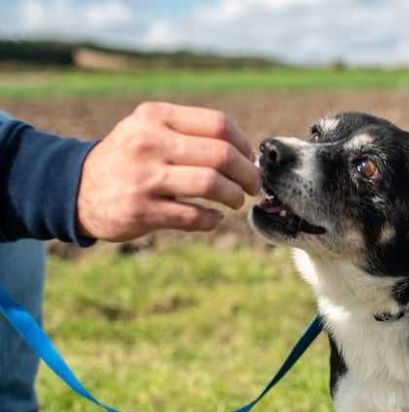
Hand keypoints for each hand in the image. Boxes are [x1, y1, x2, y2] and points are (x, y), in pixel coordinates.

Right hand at [76, 101, 260, 241]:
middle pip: (221, 154)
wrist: (76, 188)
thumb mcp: (149, 130)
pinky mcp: (141, 211)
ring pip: (211, 184)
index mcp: (155, 117)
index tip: (251, 159)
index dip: (244, 145)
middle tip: (254, 186)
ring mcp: (144, 177)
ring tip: (235, 201)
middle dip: (248, 174)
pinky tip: (213, 217)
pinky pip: (194, 216)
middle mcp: (148, 142)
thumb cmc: (129, 159)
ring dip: (234, 196)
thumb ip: (190, 133)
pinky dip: (212, 219)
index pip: (218, 124)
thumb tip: (247, 152)